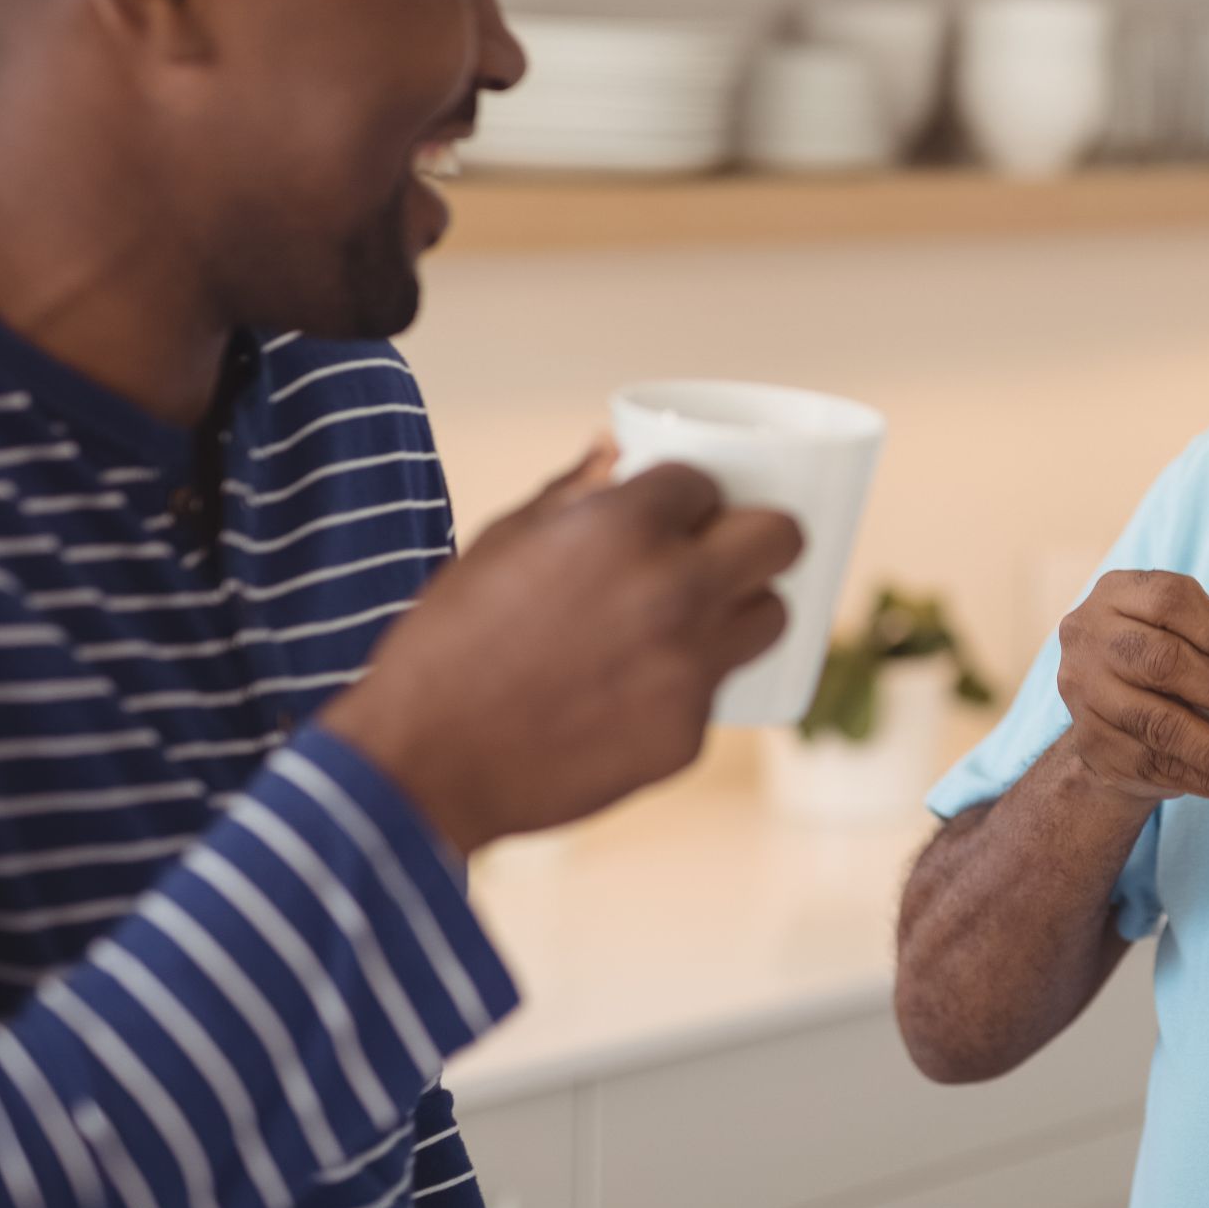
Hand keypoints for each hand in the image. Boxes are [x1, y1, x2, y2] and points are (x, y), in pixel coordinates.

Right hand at [321, 443, 803, 853]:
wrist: (426, 761)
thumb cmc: (450, 640)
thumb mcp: (503, 541)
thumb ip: (574, 491)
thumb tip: (618, 446)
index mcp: (626, 526)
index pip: (707, 485)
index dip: (689, 499)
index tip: (672, 516)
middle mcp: (675, 590)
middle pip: (782, 537)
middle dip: (755, 537)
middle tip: (720, 555)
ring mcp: (690, 667)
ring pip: (772, 617)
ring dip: (742, 611)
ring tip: (689, 623)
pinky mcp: (689, 735)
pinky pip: (717, 691)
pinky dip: (685, 686)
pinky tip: (629, 694)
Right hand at [1054, 571, 1208, 811]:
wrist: (1107, 716)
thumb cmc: (1158, 664)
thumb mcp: (1179, 633)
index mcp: (1115, 594)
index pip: (1169, 599)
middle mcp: (1089, 637)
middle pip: (1162, 661)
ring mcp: (1085, 692)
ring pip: (1160, 725)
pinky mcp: (1093, 743)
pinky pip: (1156, 766)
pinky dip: (1205, 781)